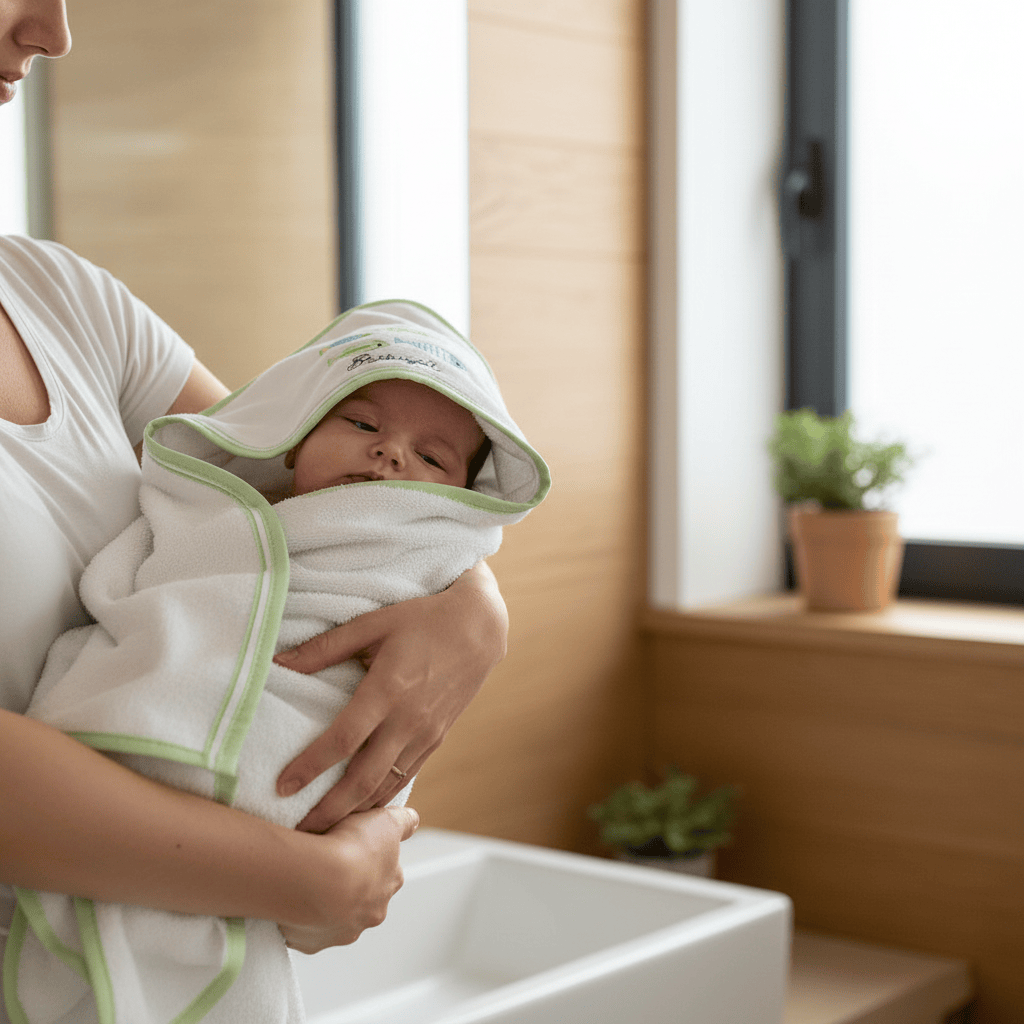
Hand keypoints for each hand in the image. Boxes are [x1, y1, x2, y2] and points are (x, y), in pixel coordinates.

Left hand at [274, 562, 506, 832]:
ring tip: (323, 830)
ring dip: (353, 812)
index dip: (310, 767)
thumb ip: (325, 647)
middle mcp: (408, 720)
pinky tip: (360, 809)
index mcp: (388, 689)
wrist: (479, 629)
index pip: (343, 739)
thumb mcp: (372, 624)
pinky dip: (380, 799)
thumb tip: (280, 661)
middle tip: (298, 830)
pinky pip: (404, 778)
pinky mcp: (436, 740)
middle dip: (329, 810)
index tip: (282, 786)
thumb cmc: (422, 619)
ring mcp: (425, 734)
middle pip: (363, 779)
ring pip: (385, 787)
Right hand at [279, 805, 418, 953]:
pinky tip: (295, 895)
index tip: (354, 845)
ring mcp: (342, 931)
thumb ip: (403, 821)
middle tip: (329, 863)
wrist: (315, 878)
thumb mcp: (386, 821)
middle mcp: (371, 914)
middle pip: (363, 897)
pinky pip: (307, 928)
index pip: (386, 871)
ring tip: (308, 878)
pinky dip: (302, 914)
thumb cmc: (351, 848)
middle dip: (349, 883)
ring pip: (336, 916)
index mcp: (390, 885)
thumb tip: (412, 820)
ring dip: (325, 901)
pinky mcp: (312, 942)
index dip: (371, 856)